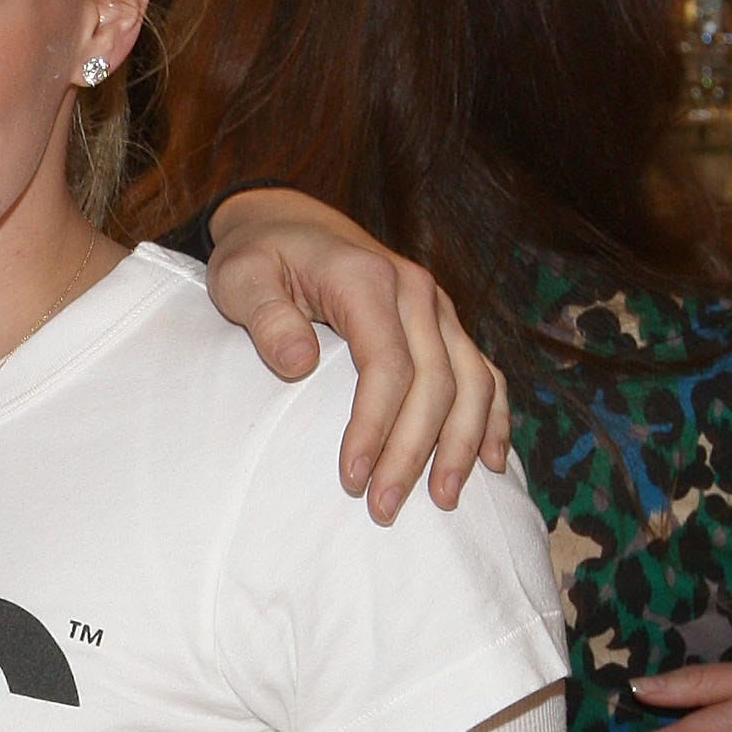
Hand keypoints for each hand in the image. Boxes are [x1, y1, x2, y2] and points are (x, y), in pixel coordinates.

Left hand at [204, 190, 509, 522]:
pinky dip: (491, 417)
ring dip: (461, 445)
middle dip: (413, 453)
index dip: (374, 426)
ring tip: (442, 501)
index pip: (387, 365)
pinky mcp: (443, 323)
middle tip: (382, 509)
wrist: (289, 222)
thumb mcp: (240, 277)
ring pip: (472, 381)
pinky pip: (482, 372)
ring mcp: (437, 307)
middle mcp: (416, 291)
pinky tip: (489, 462)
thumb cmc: (259, 256)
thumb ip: (265, 317)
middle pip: (435, 383)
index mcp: (367, 281)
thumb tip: (297, 364)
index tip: (350, 478)